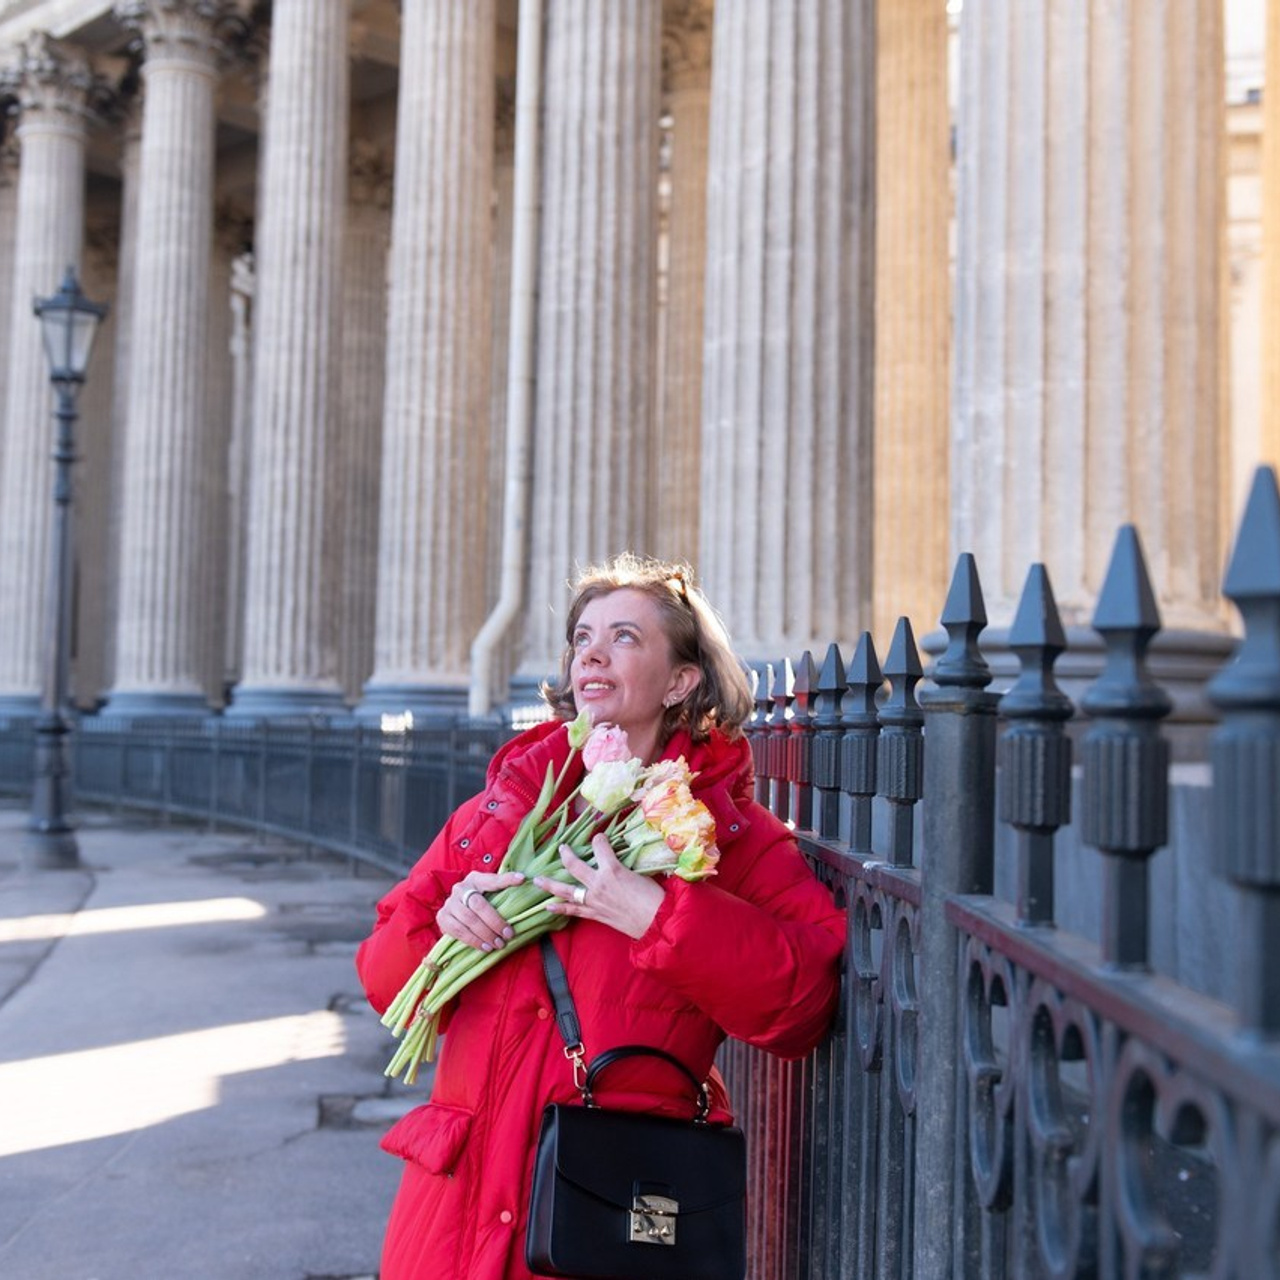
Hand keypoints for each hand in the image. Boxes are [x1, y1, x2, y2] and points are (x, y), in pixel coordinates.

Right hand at [437, 871, 524, 951]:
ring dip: (485, 935)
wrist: (456, 910)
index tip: (522, 879)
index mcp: (475, 879)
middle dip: (495, 922)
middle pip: (478, 905)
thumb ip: (503, 889)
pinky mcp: (442, 917)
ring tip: (498, 944)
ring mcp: (449, 903)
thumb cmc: (478, 902)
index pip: (491, 879)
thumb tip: (523, 881)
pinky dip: (473, 941)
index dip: (507, 879)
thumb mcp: (489, 893)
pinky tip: (485, 947)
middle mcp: (460, 889)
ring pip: (468, 920)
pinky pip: (458, 931)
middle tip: (508, 934)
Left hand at [536, 834, 664, 939]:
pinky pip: (573, 911)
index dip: (599, 839)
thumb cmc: (654, 896)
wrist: (657, 922)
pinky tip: (548, 907)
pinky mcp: (595, 914)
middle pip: (574, 865)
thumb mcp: (640, 873)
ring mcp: (594, 900)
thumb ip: (626, 864)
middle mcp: (598, 883)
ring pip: (566, 890)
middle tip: (561, 849)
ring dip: (550, 884)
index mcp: (612, 869)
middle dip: (566, 855)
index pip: (599, 845)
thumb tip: (622, 857)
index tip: (599, 837)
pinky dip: (560, 909)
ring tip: (537, 880)